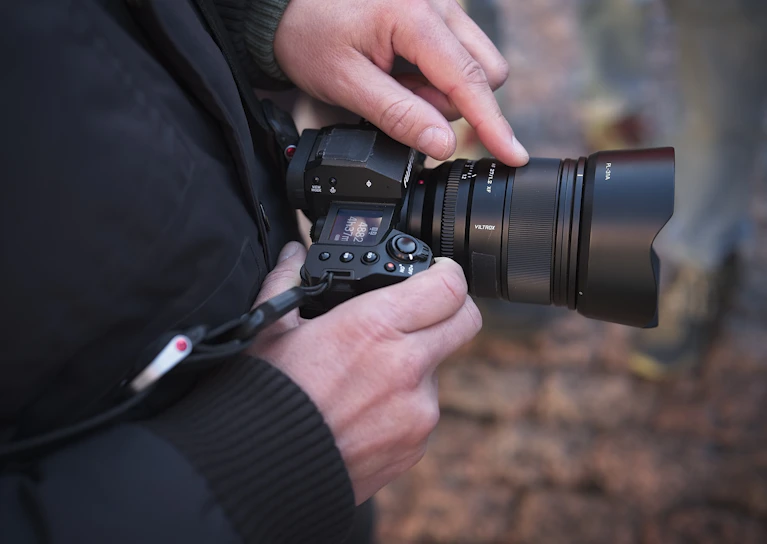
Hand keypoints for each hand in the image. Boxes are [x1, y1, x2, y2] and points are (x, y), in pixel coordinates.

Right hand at [249, 242, 481, 503]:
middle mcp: (407, 368)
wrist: (263, 475)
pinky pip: (423, 409)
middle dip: (449, 309)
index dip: (446, 273)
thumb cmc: (264, 398)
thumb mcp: (268, 329)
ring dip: (415, 363)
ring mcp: (417, 412)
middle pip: (466, 321)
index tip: (434, 273)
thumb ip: (288, 280)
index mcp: (374, 327)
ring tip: (364, 377)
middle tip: (418, 312)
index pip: (450, 287)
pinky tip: (362, 410)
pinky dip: (402, 403)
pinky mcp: (415, 445)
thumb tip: (294, 252)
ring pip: (438, 368)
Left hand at [274, 0, 528, 165]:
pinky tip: (400, 69)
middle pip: (485, 70)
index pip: (469, 80)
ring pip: (474, 63)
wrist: (286, 4)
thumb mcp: (346, 83)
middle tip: (401, 99)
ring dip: (442, 88)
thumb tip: (443, 145)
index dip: (492, 123)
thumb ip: (398, 115)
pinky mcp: (435, 11)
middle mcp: (438, 4)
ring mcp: (440, 4)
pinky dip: (433, 73)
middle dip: (453, 102)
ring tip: (394, 80)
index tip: (511, 154)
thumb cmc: (309, 34)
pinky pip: (455, 52)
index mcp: (415, 18)